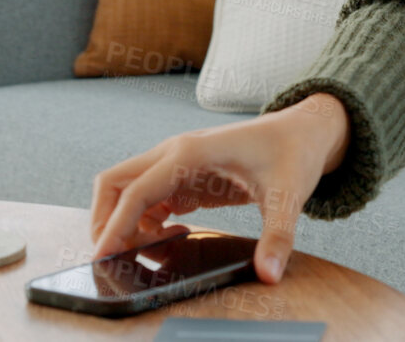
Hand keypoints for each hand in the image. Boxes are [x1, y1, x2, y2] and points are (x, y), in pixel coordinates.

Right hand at [88, 93, 349, 285]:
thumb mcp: (288, 197)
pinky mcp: (184, 174)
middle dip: (105, 220)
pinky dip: (147, 221)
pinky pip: (149, 198)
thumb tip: (269, 274)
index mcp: (190, 154)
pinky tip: (176, 234)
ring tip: (162, 248)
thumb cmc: (292, 154)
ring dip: (129, 223)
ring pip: (127, 191)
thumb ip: (277, 237)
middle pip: (115, 184)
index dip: (115, 226)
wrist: (303, 131)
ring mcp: (176, 163)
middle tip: (116, 256)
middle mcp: (174, 154)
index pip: (136, 192)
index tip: (102, 256)